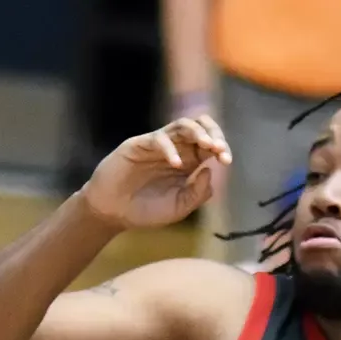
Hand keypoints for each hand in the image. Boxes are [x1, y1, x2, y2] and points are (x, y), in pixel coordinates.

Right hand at [82, 116, 231, 229]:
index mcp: (188, 162)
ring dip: (198, 132)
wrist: (113, 213)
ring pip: (182, 125)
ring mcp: (157, 145)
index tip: (226, 160)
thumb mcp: (179, 207)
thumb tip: (211, 170)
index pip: (210, 144)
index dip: (221, 147)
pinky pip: (158, 139)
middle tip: (219, 148)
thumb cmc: (146, 211)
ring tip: (207, 146)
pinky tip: (176, 164)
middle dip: (213, 133)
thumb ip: (197, 193)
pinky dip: (170, 148)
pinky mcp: (138, 145)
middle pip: (200, 127)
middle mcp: (176, 149)